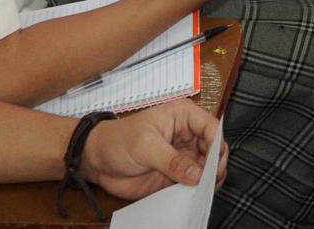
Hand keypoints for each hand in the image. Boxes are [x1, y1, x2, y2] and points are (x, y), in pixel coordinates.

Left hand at [82, 101, 227, 200]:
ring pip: (206, 168)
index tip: (215, 166)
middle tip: (209, 183)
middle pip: (213, 149)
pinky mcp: (175, 175)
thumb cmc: (118, 140)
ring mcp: (182, 156)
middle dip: (215, 166)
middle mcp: (187, 135)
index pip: (210, 127)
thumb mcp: (145, 146)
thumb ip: (172, 160)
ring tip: (202, 192)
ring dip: (207, 180)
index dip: (216, 145)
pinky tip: (193, 197)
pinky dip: (195, 191)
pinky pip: (192, 183)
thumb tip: (197, 174)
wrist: (97, 160)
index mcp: (183, 116)